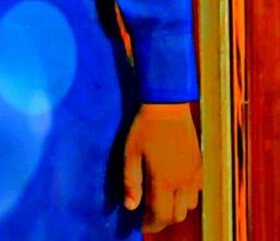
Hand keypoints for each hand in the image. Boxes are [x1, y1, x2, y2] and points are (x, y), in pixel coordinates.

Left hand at [123, 102, 202, 232]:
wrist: (167, 105)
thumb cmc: (145, 127)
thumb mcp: (131, 153)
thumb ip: (131, 182)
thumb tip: (130, 207)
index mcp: (164, 181)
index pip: (161, 216)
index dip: (151, 225)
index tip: (141, 224)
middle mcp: (183, 182)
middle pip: (177, 215)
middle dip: (163, 219)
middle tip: (148, 213)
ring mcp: (194, 174)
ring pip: (190, 206)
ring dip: (176, 208)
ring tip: (160, 198)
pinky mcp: (199, 164)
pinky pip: (196, 190)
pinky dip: (186, 195)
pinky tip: (173, 184)